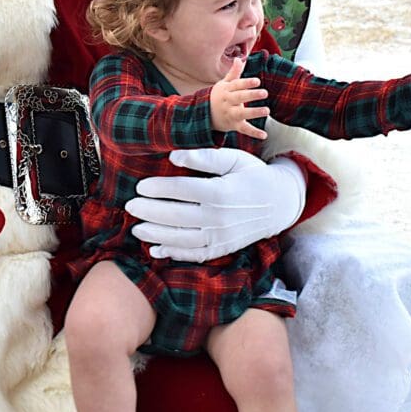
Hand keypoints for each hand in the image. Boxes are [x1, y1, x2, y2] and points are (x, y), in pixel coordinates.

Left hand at [125, 147, 304, 261]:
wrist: (280, 202)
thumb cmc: (252, 174)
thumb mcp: (233, 158)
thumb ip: (203, 157)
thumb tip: (173, 156)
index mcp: (221, 192)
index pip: (182, 190)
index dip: (158, 188)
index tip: (140, 186)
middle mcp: (220, 217)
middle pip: (177, 216)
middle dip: (149, 212)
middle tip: (129, 206)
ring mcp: (222, 236)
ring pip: (183, 239)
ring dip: (157, 235)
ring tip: (136, 229)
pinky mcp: (223, 248)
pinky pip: (196, 255)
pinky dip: (175, 255)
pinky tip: (156, 250)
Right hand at [209, 58, 268, 137]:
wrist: (204, 115)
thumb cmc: (218, 97)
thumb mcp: (224, 84)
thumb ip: (233, 73)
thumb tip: (239, 59)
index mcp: (226, 90)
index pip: (236, 85)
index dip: (246, 83)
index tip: (257, 81)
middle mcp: (227, 102)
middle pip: (239, 98)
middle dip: (251, 95)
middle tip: (265, 92)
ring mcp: (230, 114)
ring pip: (242, 114)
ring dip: (254, 112)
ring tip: (266, 110)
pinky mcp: (234, 125)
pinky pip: (244, 130)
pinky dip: (254, 133)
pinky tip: (264, 135)